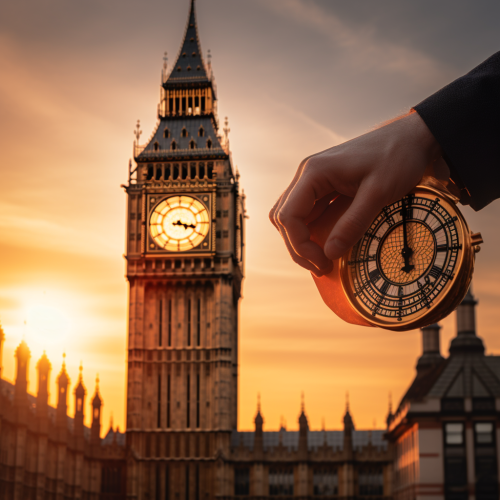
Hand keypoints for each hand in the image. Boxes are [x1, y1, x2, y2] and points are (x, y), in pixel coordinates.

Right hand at [269, 111, 442, 275]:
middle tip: (321, 267)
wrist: (412, 137)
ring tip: (320, 258)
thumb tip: (330, 253)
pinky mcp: (324, 185)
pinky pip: (306, 211)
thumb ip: (352, 223)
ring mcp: (314, 179)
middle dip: (298, 247)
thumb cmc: (397, 157)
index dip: (300, 245)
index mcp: (314, 172)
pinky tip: (326, 242)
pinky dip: (310, 230)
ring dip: (300, 239)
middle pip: (283, 217)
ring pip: (291, 215)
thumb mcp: (378, 193)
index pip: (288, 216)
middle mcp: (307, 174)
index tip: (322, 263)